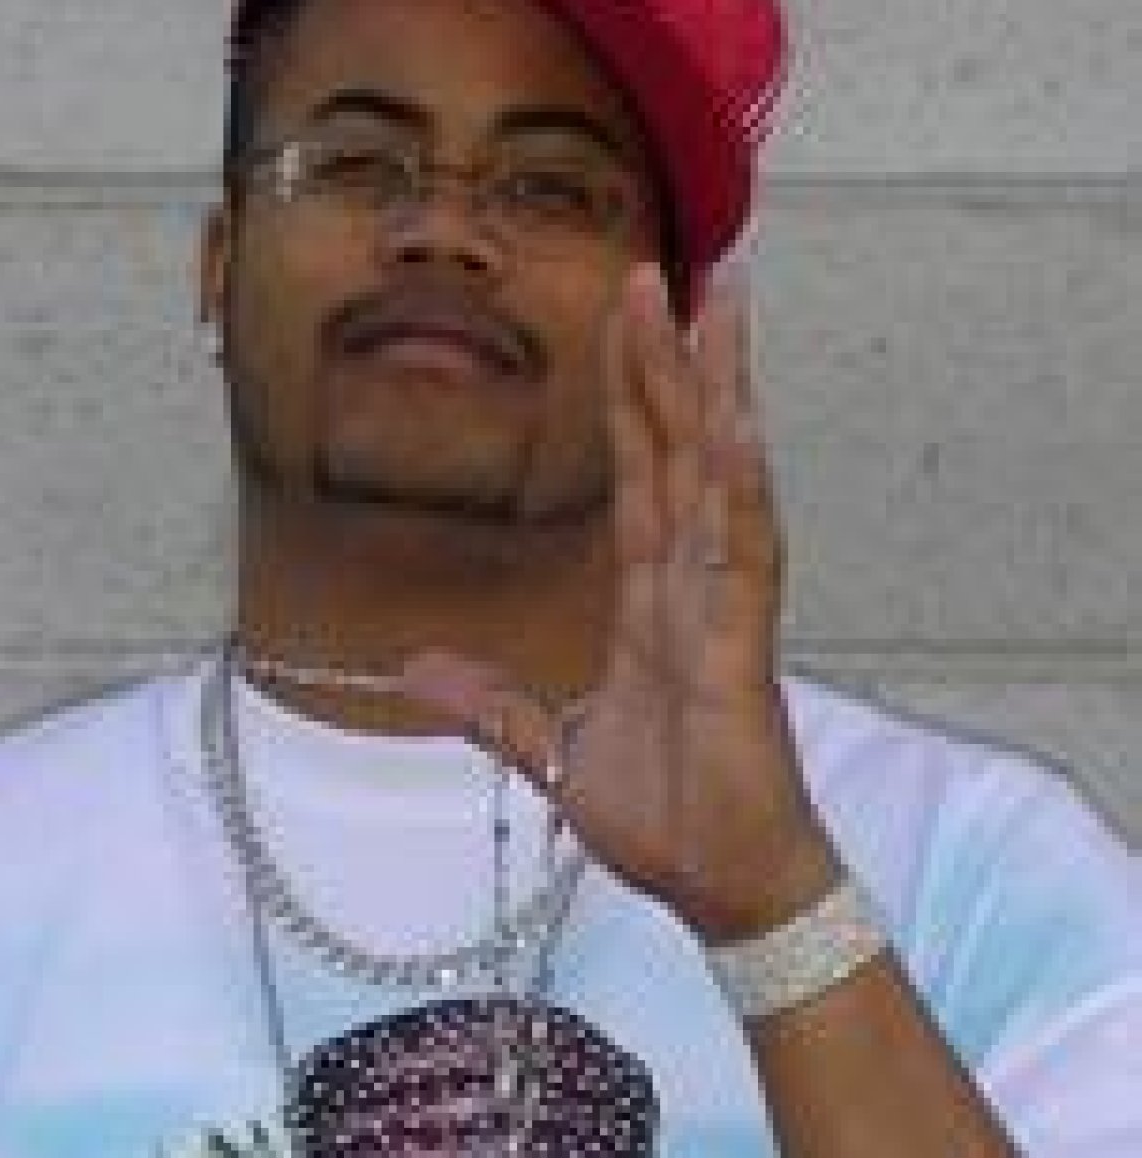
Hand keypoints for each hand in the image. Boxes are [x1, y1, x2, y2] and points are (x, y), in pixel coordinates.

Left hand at [400, 261, 836, 942]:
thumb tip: (415, 670)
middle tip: (660, 266)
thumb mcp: (553, 749)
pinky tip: (736, 423)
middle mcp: (694, 587)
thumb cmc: (668, 820)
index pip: (637, 474)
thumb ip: (493, 703)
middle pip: (679, 450)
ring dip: (715, 391)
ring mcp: (724, 612)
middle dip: (669, 359)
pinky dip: (740, 488)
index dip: (629, 393)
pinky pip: (743, 556)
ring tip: (714, 305)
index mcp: (652, 602)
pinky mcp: (742, 654)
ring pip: (720, 477)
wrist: (721, 891)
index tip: (623, 314)